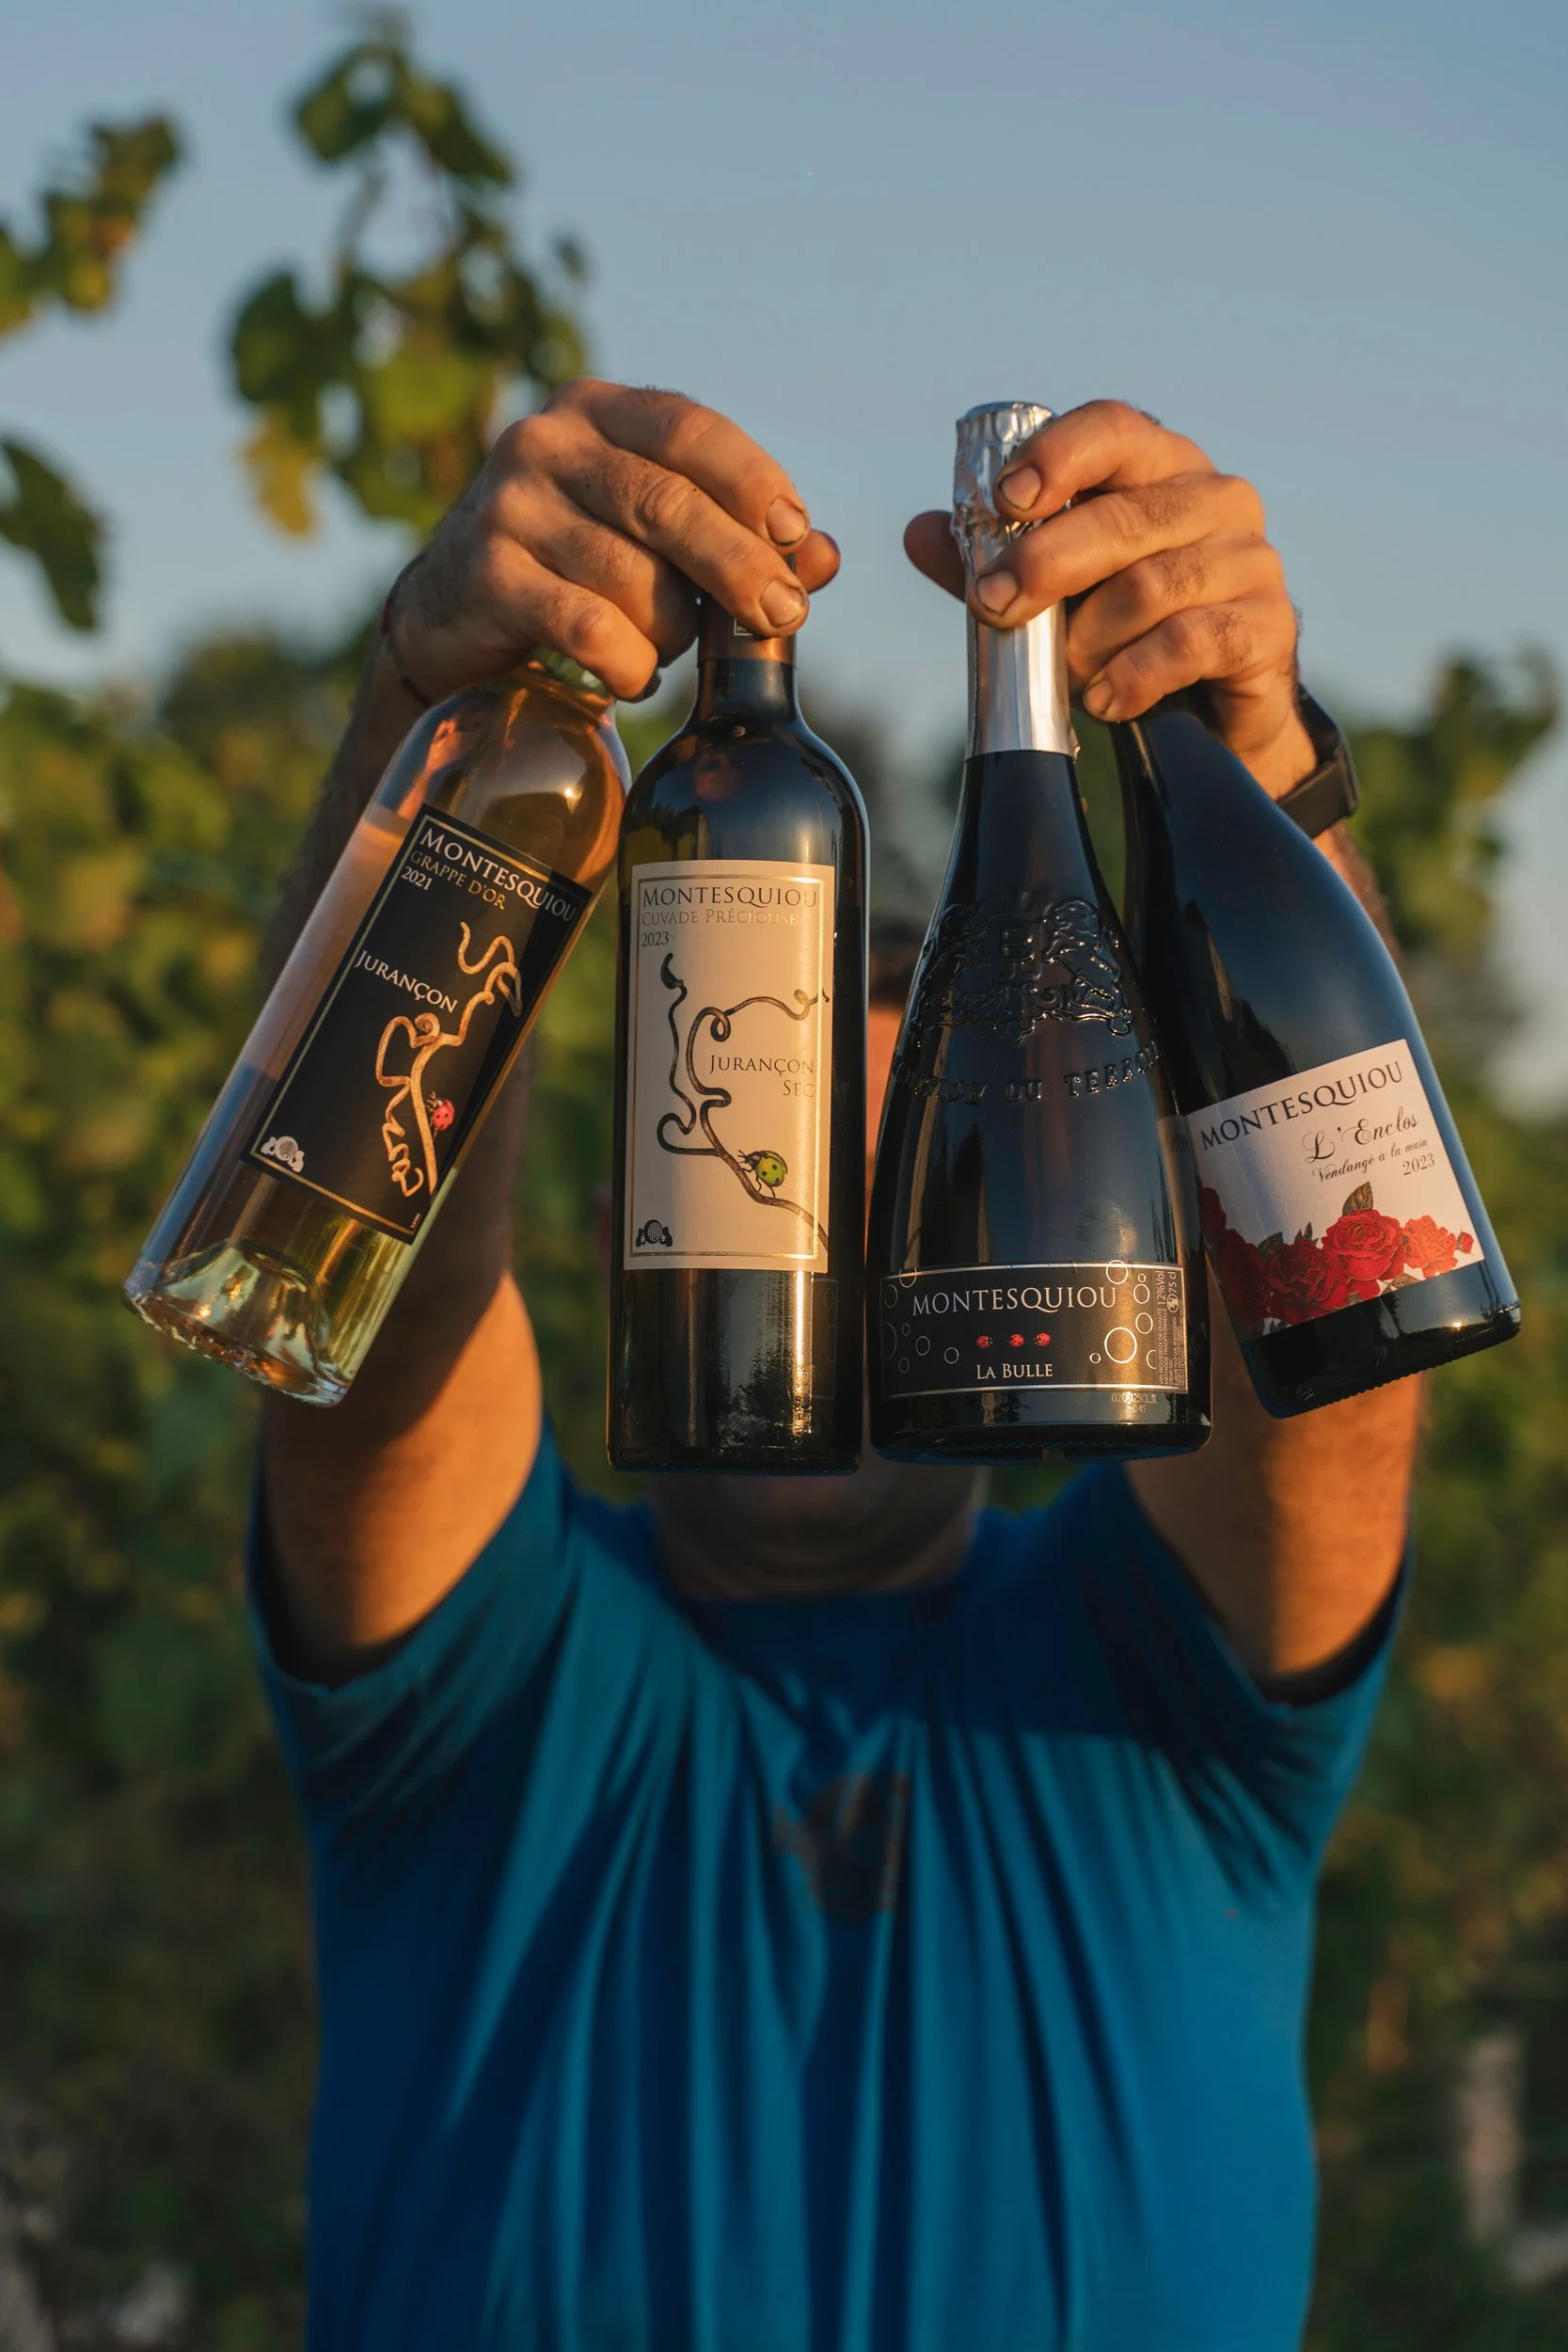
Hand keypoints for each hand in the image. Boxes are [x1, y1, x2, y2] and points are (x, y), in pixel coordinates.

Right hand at [384, 379, 840, 703]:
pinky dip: (629, 664)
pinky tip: (632, 676)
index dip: (752, 480)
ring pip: (632, 577)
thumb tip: (825, 558)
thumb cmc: (579, 565)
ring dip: (671, 630)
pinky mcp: (486, 576)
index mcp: (597, 410)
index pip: (690, 428)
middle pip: (667, 503)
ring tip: (666, 647)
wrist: (456, 611)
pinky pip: (588, 628)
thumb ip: (739, 538)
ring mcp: (507, 507)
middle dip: (736, 565)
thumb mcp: (655, 537)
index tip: (795, 533)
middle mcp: (545, 443)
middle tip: (782, 615)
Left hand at [905, 401, 1313, 793]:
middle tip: (996, 607)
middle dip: (1047, 562)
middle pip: (1125, 515)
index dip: (1058, 455)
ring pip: (1153, 585)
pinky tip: (1105, 700)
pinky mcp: (1268, 625)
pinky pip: (1193, 641)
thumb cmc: (1126, 631)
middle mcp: (1215, 498)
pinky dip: (1137, 674)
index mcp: (1160, 468)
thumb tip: (920, 532)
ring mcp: (1250, 560)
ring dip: (1090, 636)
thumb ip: (992, 561)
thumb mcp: (1054, 592)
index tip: (1006, 499)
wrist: (1215, 712)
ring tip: (1064, 673)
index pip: (1113, 429)